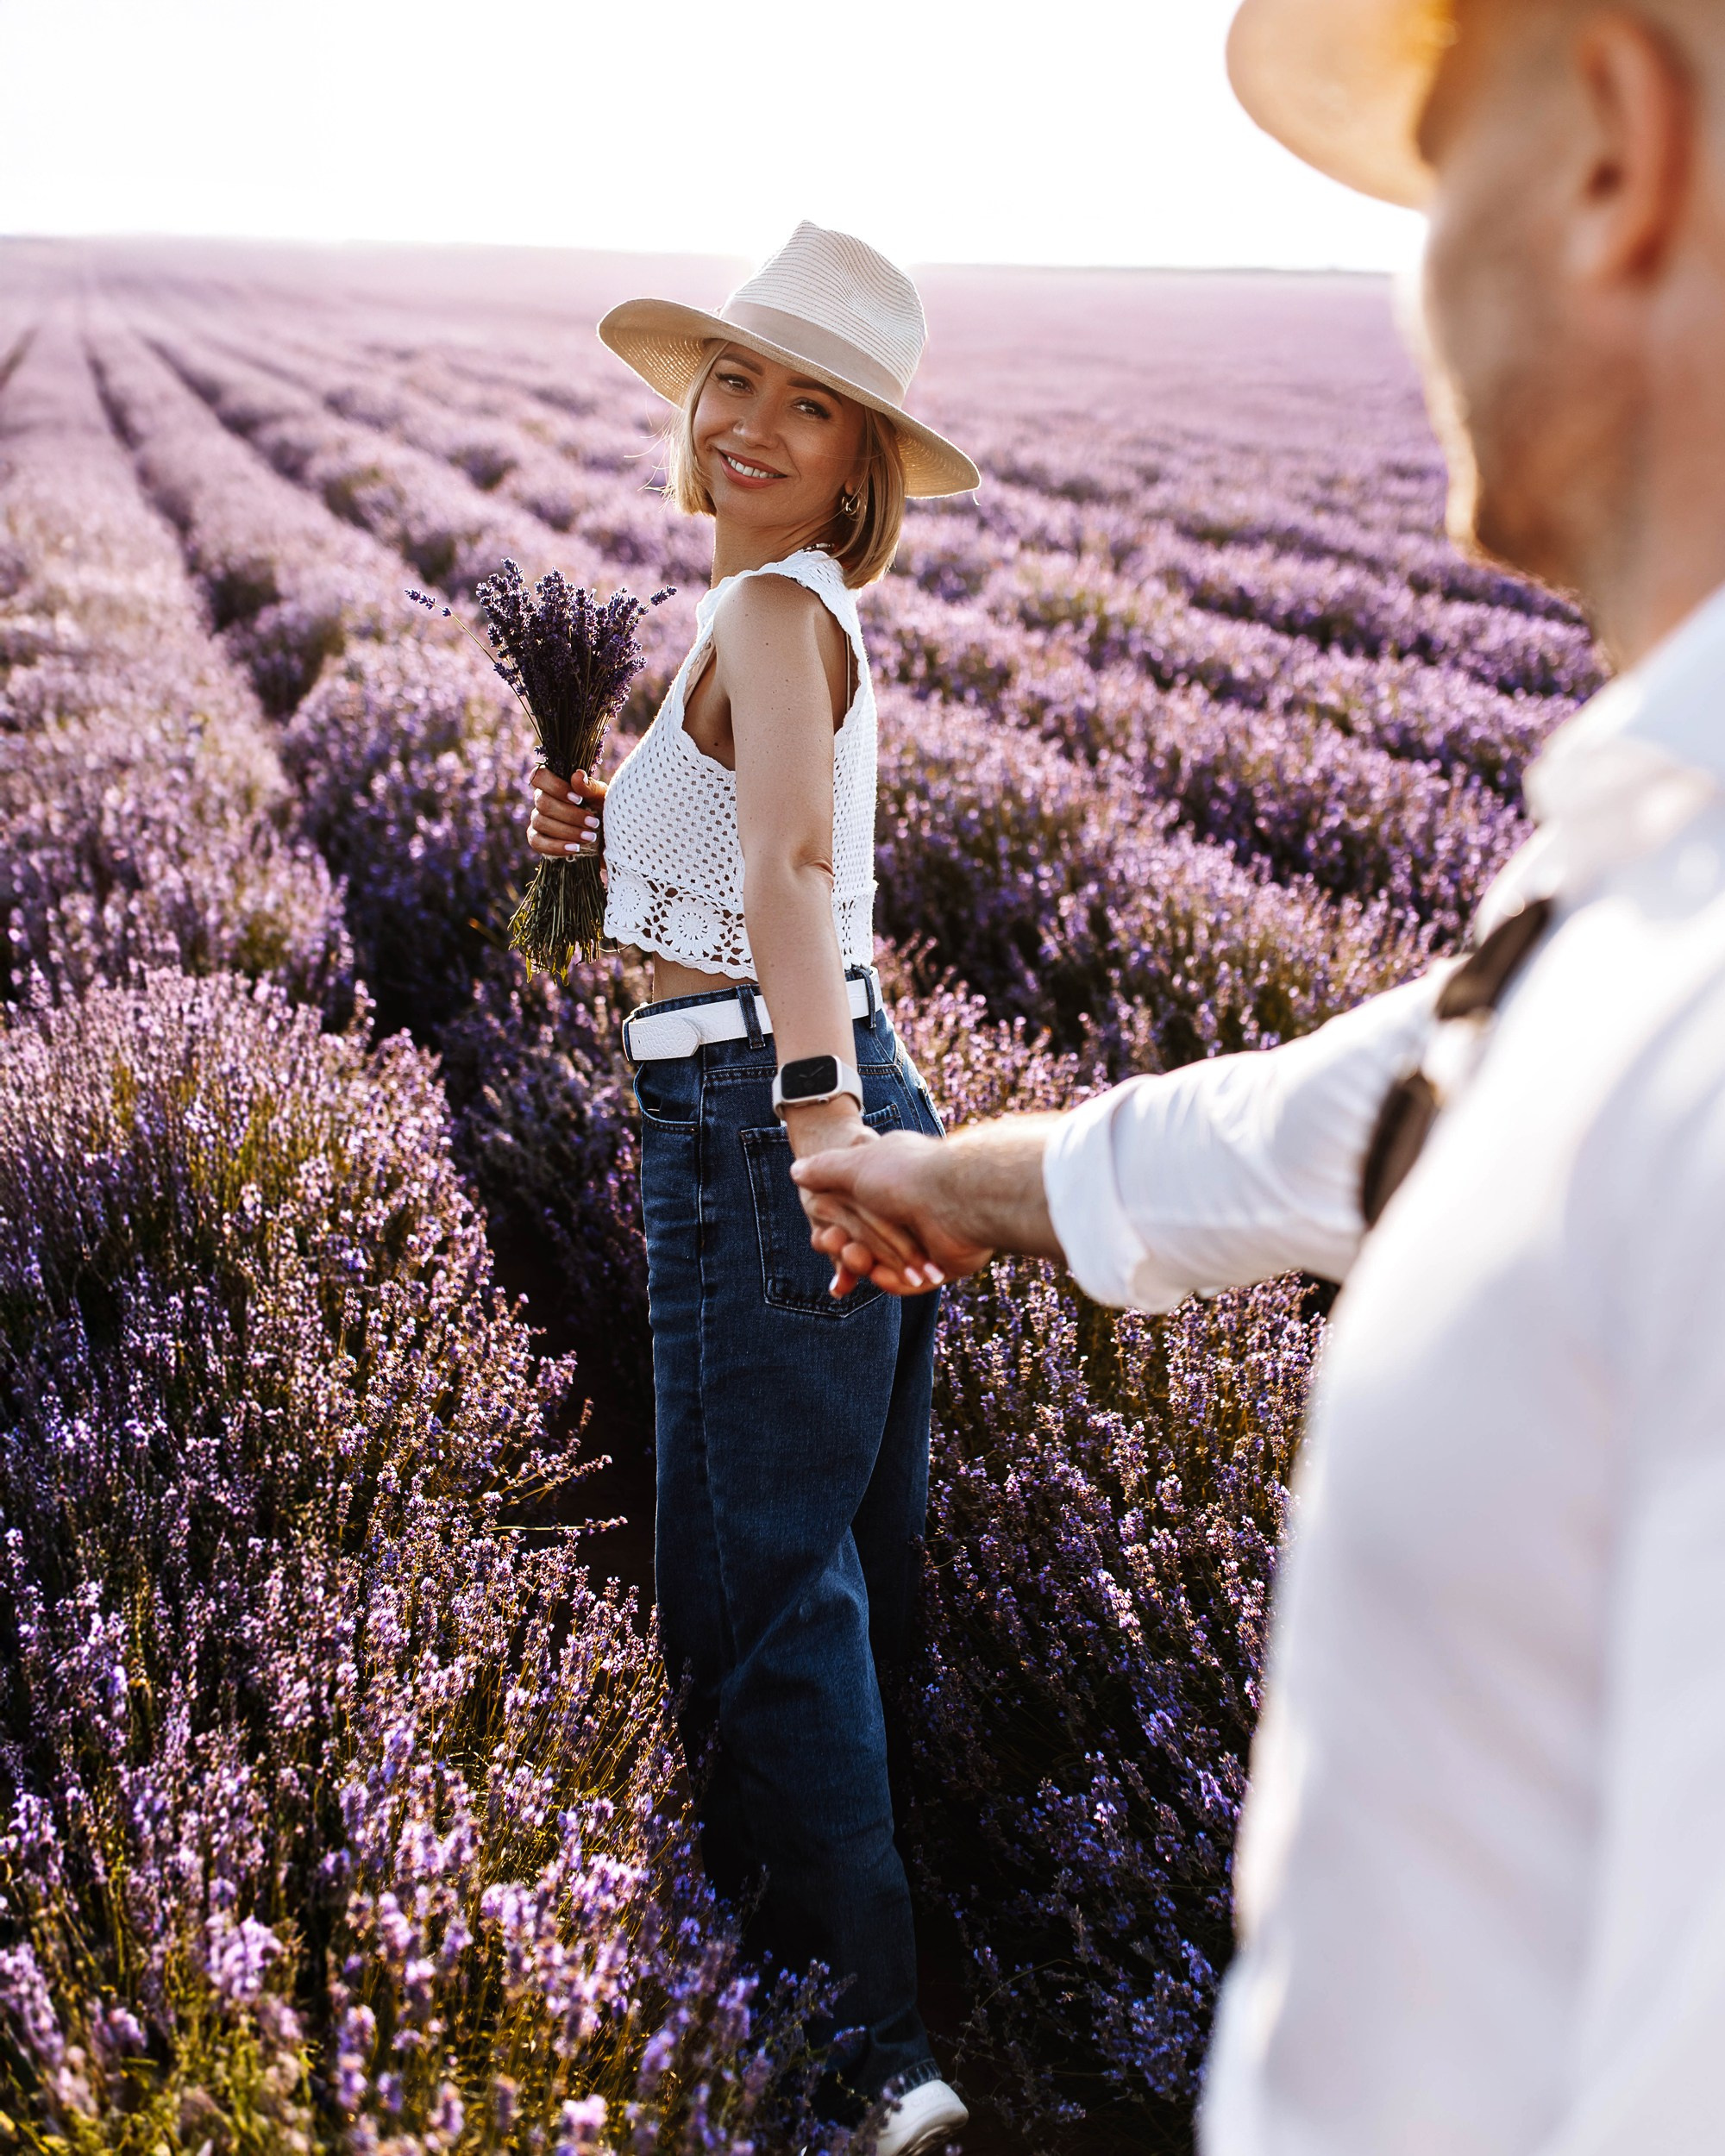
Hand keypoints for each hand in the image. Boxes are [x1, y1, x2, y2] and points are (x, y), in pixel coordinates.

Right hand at [527, 766, 605, 858]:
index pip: (540, 776)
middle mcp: (542, 800)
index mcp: (555, 784)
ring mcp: (538, 819)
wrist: (609, 838)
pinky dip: (556, 846)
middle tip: (594, 823)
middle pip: (543, 803)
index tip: (578, 799)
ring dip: (567, 831)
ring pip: (541, 822)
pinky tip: (575, 848)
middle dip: (570, 815)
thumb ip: (589, 787)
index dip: (555, 787)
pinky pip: (537, 842)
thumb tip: (577, 774)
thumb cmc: (604, 811)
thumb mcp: (602, 798)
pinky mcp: (538, 839)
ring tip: (590, 837)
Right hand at [782, 1106, 945, 1298]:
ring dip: (868, 1265)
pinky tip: (879, 1279)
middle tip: (834, 1247)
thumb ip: (824, 1169)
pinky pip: (912, 1281)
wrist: (957, 1198)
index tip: (823, 1234)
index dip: (838, 1224)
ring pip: (889, 1262)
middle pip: (871, 1239)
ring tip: (854, 1261)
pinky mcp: (944, 1264)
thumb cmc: (904, 1176)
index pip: (858, 1208)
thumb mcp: (853, 1165)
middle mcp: (912, 1207)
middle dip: (850, 1246)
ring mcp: (929, 1237)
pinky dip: (893, 1282)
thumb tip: (796, 1171)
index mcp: (894, 1181)